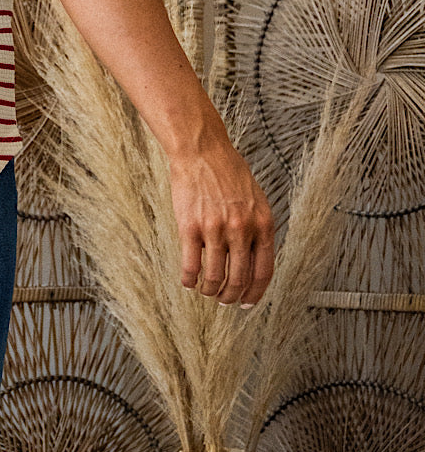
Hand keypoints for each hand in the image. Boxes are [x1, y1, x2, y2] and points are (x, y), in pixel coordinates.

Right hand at [168, 140, 275, 306]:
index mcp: (262, 224)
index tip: (246, 302)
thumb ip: (257, 228)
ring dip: (210, 290)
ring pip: (215, 277)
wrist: (201, 149)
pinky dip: (189, 279)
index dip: (255, 293)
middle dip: (231, 296)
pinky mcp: (190, 226)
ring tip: (205, 291)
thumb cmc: (227, 170)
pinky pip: (190, 264)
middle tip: (224, 301)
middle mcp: (241, 229)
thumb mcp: (255, 199)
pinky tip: (188, 281)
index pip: (263, 272)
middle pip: (239, 279)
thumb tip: (254, 258)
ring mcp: (215, 229)